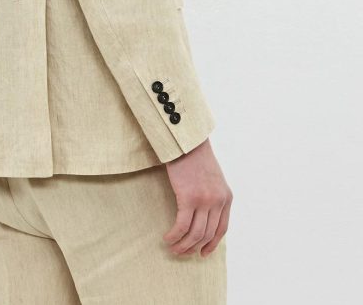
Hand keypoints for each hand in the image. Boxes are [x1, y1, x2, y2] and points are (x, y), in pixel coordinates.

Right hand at [163, 137, 231, 256]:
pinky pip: (182, 225)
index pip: (222, 229)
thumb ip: (213, 196)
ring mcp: (204, 200)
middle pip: (206, 234)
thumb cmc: (196, 157)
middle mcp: (218, 201)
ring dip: (182, 245)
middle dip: (193, 247)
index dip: (212, 244)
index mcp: (227, 197)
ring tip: (172, 248)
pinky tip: (167, 237)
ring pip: (194, 234)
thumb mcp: (213, 178)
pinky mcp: (188, 198)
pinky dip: (174, 235)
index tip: (202, 252)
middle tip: (181, 252)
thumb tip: (204, 217)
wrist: (187, 141)